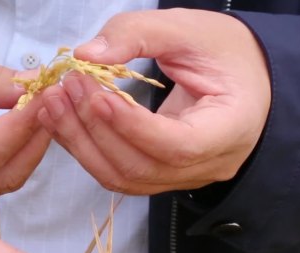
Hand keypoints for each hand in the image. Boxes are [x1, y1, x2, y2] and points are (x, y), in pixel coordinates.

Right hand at [0, 58, 50, 212]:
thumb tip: (34, 85)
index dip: (27, 123)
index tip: (51, 92)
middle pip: (3, 176)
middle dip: (38, 140)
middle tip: (58, 103)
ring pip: (0, 186)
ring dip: (29, 152)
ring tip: (45, 114)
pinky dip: (10, 162)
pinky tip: (21, 134)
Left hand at [37, 9, 270, 193]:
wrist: (245, 76)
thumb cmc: (226, 52)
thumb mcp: (191, 29)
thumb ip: (140, 34)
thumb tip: (87, 54)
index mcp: (230, 130)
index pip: (178, 146)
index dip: (133, 126)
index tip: (98, 95)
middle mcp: (208, 165)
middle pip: (141, 167)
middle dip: (95, 129)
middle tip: (66, 87)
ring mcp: (182, 176)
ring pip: (123, 177)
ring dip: (81, 142)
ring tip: (54, 103)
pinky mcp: (160, 174)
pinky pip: (117, 172)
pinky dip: (86, 149)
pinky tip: (63, 121)